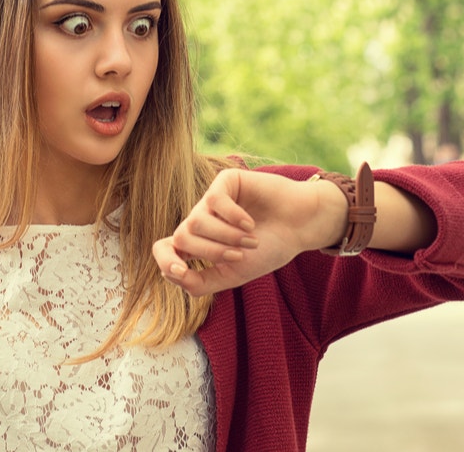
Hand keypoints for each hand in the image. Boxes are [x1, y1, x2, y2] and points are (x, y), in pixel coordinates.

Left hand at [152, 169, 346, 296]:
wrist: (299, 228)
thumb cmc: (268, 251)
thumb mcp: (232, 275)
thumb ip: (199, 283)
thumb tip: (169, 274)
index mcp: (198, 244)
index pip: (163, 248)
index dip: (165, 260)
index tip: (182, 270)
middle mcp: (200, 220)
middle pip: (181, 237)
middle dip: (211, 251)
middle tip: (239, 255)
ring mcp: (210, 200)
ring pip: (195, 221)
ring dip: (226, 237)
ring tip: (252, 239)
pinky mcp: (224, 181)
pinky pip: (214, 201)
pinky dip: (234, 218)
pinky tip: (250, 222)